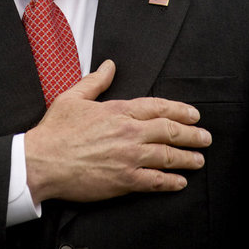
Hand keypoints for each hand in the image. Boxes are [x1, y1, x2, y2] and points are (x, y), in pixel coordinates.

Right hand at [24, 59, 211, 203]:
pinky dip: (170, 182)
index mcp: (118, 110)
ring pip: (167, 156)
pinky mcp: (123, 181)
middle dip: (191, 134)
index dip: (179, 110)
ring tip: (199, 160)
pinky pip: (154, 182)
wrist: (42, 161)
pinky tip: (180, 182)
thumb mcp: (73, 97)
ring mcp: (128, 158)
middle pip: (169, 131)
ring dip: (187, 158)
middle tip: (206, 137)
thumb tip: (109, 65)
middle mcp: (128, 133)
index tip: (193, 114)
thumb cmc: (55, 130)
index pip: (157, 108)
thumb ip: (95, 81)